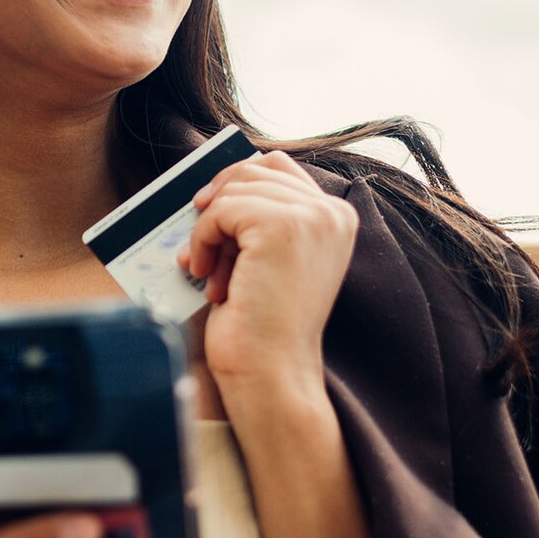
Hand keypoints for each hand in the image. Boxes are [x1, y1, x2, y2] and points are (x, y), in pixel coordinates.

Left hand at [176, 151, 357, 418]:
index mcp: (336, 217)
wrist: (269, 372)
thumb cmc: (261, 324)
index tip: (209, 212)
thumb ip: (258, 218)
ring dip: (209, 230)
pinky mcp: (281, 226)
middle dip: (219, 210)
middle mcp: (332, 211)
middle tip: (206, 254)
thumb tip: (210, 186)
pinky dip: (201, 240)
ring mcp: (311, 216)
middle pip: (251, 171)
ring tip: (209, 272)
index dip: (235, 183)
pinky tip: (204, 275)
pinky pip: (220, 210)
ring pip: (233, 190)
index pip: (276, 165)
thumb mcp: (266, 258)